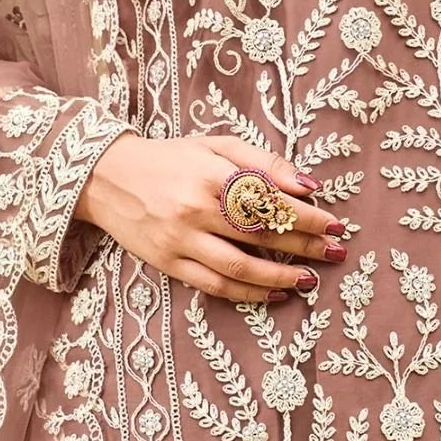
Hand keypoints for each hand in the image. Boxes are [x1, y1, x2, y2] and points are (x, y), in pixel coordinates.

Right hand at [75, 133, 346, 306]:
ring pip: (240, 267)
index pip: (269, 200)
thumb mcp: (214, 146)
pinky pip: (215, 286)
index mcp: (211, 175)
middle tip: (335, 253)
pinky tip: (276, 293)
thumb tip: (307, 185)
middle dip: (305, 245)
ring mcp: (180, 241)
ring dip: (281, 277)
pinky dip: (248, 294)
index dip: (306, 215)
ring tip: (310, 279)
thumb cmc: (169, 159)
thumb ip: (262, 161)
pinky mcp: (168, 264)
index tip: (334, 225)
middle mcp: (195, 209)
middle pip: (261, 235)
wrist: (106, 177)